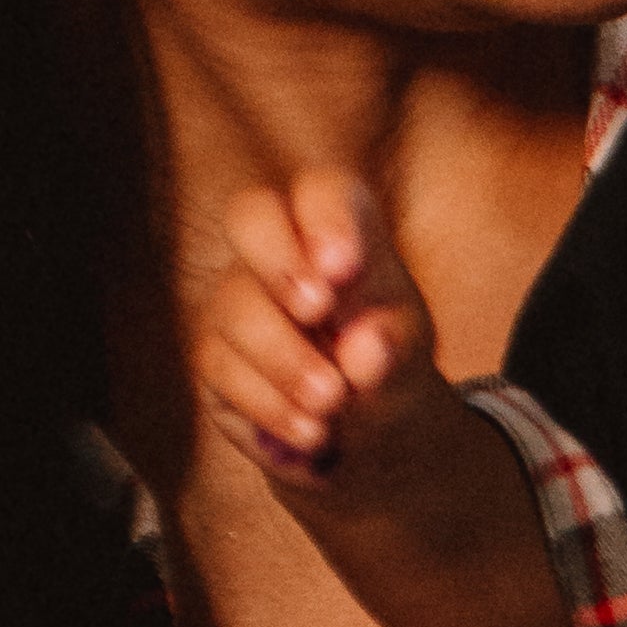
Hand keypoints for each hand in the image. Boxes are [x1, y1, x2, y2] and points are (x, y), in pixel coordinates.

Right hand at [194, 169, 437, 481]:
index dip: (327, 218)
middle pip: (249, 215)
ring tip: (333, 404)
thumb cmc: (389, 364)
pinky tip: (311, 435)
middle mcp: (278, 252)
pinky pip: (223, 371)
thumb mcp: (409, 356)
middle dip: (279, 261)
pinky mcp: (217, 359)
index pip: (321, 190)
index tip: (344, 267)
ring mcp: (237, 301)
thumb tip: (364, 350)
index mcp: (339, 230)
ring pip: (234, 306)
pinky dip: (269, 406)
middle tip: (317, 311)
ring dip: (283, 358)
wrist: (362, 429)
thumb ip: (394, 349)